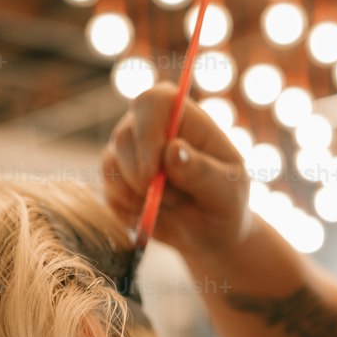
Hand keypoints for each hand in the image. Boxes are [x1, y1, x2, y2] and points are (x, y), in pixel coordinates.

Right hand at [100, 82, 251, 257]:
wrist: (210, 234)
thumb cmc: (225, 205)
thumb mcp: (227, 192)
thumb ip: (203, 172)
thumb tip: (173, 149)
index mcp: (182, 117)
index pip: (152, 102)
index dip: (146, 132)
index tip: (152, 172)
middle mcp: (151, 127)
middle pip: (123, 136)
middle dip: (140, 176)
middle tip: (163, 199)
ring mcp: (130, 151)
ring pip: (110, 164)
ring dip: (138, 195)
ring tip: (169, 204)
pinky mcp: (117, 179)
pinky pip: (108, 192)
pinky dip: (128, 210)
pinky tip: (152, 213)